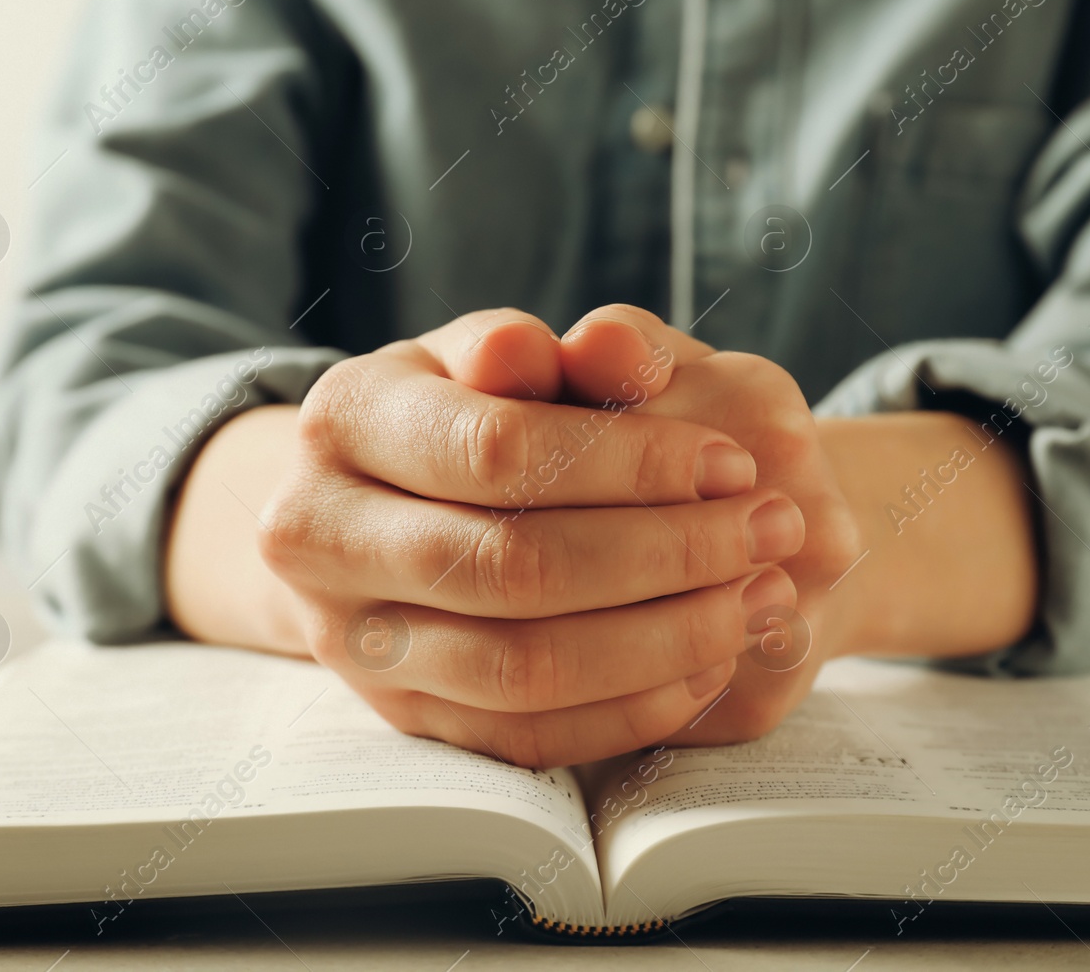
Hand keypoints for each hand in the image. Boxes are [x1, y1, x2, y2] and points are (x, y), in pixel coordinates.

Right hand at [170, 309, 804, 767]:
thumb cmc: (467, 409)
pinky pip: (526, 738)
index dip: (632, 462)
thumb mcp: (502, 354)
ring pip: (522, 669)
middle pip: (513, 567)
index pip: (498, 449)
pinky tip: (708, 663)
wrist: (381, 502)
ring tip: (762, 598)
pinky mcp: (403, 715)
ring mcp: (351, 641)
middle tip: (770, 532)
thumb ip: (560, 349)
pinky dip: (630, 708)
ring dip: (664, 641)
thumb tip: (607, 349)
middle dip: (666, 553)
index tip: (733, 463)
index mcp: (345, 418)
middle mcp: (319, 535)